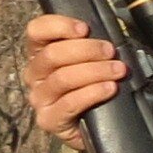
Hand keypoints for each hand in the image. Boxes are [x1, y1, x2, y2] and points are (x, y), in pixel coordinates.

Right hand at [22, 14, 126, 150]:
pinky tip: (110, 88)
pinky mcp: (48, 120)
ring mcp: (39, 98)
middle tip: (110, 51)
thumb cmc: (91, 85)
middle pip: (52, 54)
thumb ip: (89, 45)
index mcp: (40, 53)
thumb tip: (108, 33)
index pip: (36, 31)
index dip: (59, 26)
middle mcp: (34, 74)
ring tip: (118, 70)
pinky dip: (93, 93)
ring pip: (62, 78)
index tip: (85, 28)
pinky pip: (69, 103)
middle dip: (87, 50)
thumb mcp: (89, 60)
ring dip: (95, 71)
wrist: (93, 125)